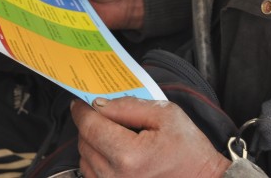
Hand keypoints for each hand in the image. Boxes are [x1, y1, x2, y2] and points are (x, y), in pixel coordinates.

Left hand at [72, 97, 229, 177]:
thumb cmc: (189, 150)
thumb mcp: (166, 115)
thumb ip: (130, 106)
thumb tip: (100, 104)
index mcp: (129, 154)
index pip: (91, 126)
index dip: (82, 110)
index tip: (80, 101)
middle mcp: (116, 176)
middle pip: (84, 142)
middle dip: (89, 124)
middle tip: (102, 112)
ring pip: (84, 159)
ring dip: (92, 142)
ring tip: (112, 132)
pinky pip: (93, 174)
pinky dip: (97, 159)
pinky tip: (113, 150)